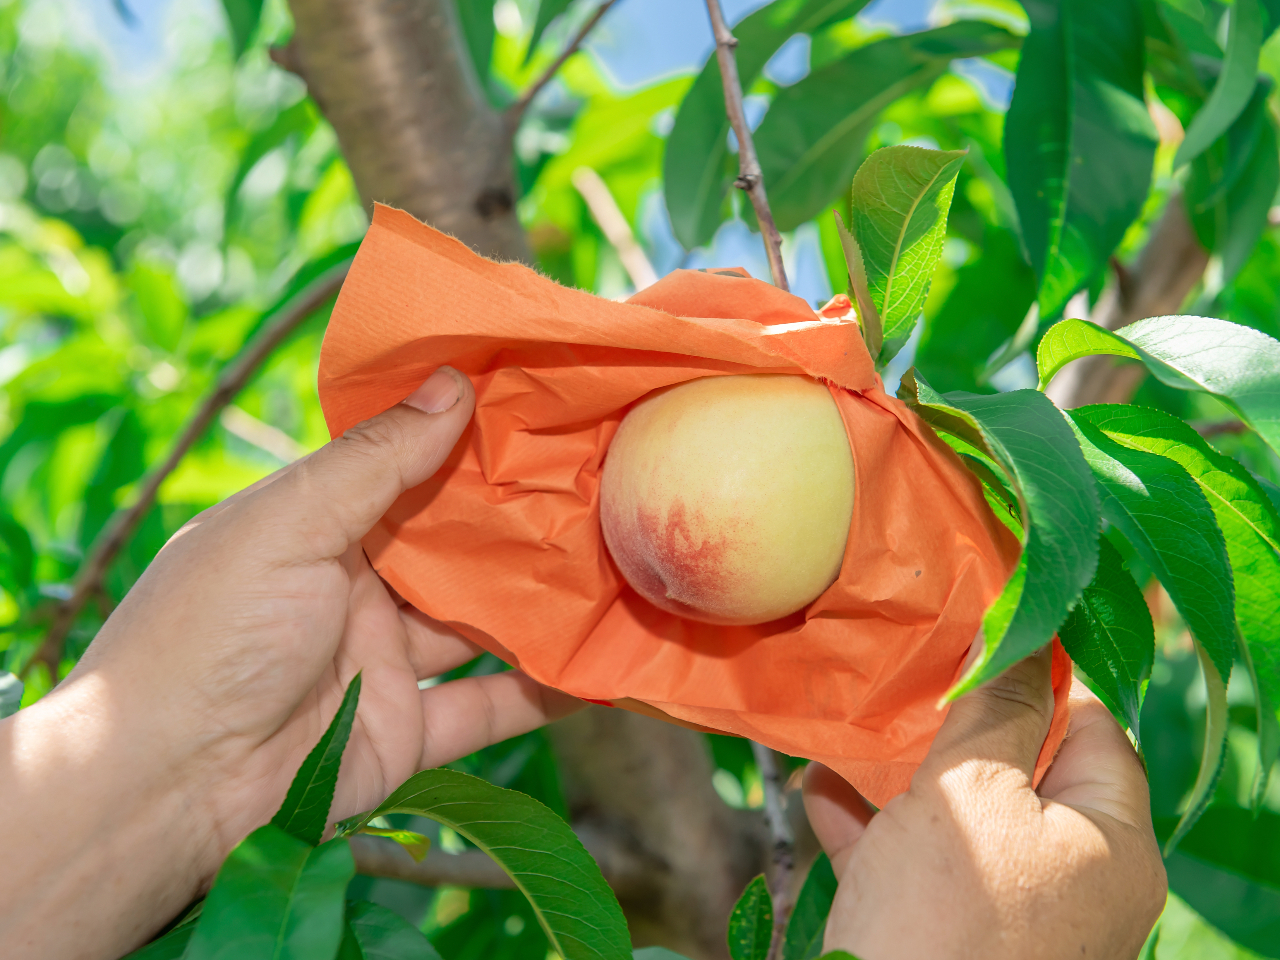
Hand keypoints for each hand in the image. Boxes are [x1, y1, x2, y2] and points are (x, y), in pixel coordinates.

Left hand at [0, 366, 581, 959]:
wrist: (163, 790)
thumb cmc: (209, 634)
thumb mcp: (286, 524)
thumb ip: (375, 461)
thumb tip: (452, 381)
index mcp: (314, 525)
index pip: (404, 469)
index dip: (468, 440)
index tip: (542, 406)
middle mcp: (354, 588)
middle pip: (454, 548)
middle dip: (520, 519)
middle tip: (604, 480)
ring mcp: (383, 662)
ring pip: (482, 624)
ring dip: (542, 601)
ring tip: (623, 561)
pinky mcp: (408, 733)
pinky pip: (490, 706)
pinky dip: (545, 691)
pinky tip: (602, 663)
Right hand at [804, 647, 1166, 959]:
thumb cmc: (945, 917)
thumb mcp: (973, 793)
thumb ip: (998, 708)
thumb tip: (1026, 636)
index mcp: (1109, 845)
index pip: (1096, 731)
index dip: (1045, 673)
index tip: (985, 625)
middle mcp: (1071, 883)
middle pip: (1022, 773)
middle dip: (958, 720)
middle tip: (910, 667)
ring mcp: (1009, 919)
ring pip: (960, 819)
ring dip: (902, 770)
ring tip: (854, 719)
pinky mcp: (946, 941)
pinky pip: (914, 867)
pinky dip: (872, 826)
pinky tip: (818, 786)